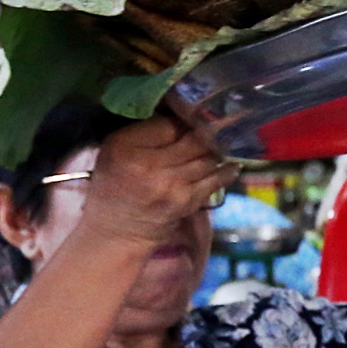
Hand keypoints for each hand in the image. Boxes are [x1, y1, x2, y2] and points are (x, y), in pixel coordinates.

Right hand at [79, 115, 237, 247]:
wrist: (116, 230)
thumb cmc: (114, 184)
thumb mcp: (115, 149)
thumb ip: (144, 131)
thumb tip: (182, 116)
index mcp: (126, 147)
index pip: (168, 124)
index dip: (183, 119)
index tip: (191, 118)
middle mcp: (149, 166)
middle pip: (193, 139)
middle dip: (206, 132)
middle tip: (215, 127)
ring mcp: (171, 186)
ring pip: (208, 158)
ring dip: (218, 149)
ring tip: (225, 142)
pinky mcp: (186, 203)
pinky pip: (214, 181)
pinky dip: (226, 171)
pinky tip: (232, 164)